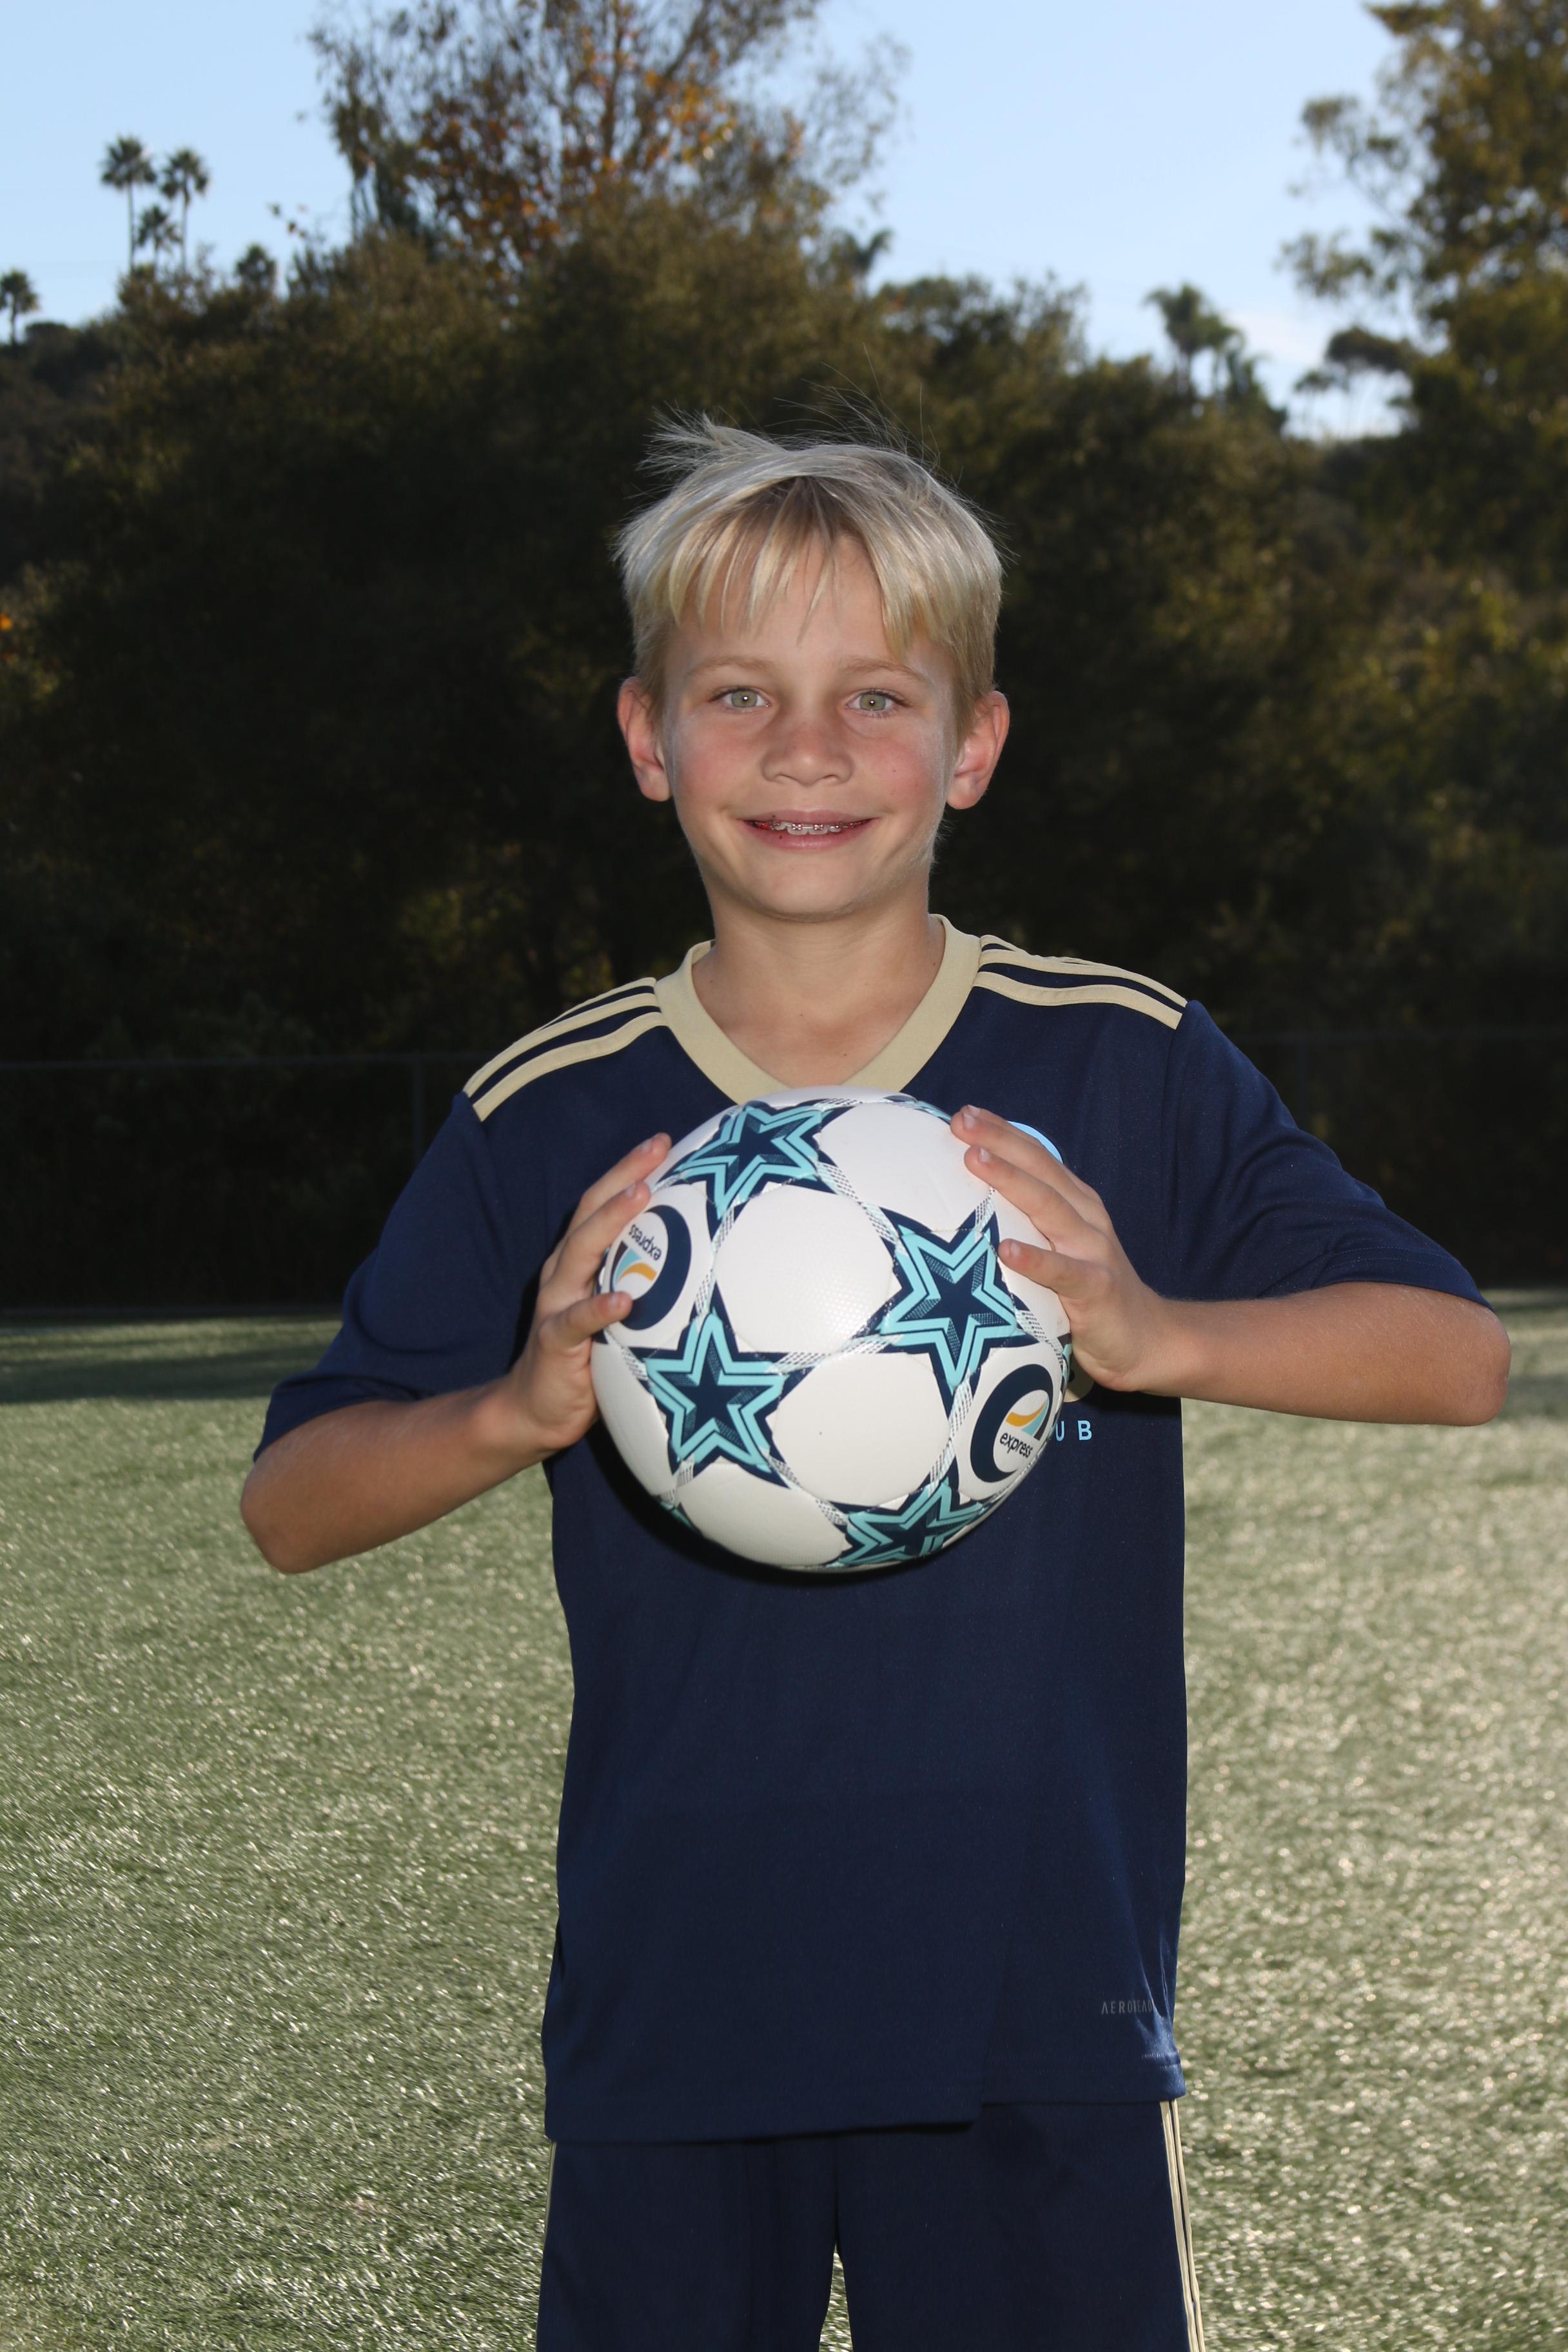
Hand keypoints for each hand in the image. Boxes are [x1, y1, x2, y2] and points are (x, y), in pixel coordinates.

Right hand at [491, 1132, 669, 1458]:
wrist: (534, 1409)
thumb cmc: (589, 1358)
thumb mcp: (620, 1313)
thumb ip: (645, 1286)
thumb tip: (704, 1266)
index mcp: (581, 1263)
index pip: (603, 1205)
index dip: (629, 1170)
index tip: (663, 1141)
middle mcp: (566, 1273)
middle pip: (591, 1213)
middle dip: (624, 1176)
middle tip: (656, 1148)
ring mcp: (557, 1304)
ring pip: (582, 1252)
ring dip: (611, 1222)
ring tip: (641, 1196)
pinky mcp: (555, 1342)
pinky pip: (577, 1321)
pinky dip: (598, 1307)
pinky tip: (624, 1300)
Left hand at [953, 1106, 1174, 1392]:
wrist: (1145, 1338)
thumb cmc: (1087, 1290)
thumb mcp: (1059, 1246)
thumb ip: (1027, 1222)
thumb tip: (968, 1204)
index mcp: (1075, 1203)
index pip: (1037, 1158)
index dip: (1003, 1132)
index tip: (964, 1112)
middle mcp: (1085, 1218)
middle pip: (1040, 1170)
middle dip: (1000, 1141)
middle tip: (962, 1120)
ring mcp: (1093, 1252)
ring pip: (1049, 1209)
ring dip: (1011, 1181)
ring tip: (974, 1160)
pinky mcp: (1096, 1290)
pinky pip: (1062, 1273)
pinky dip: (1035, 1260)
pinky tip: (1006, 1250)